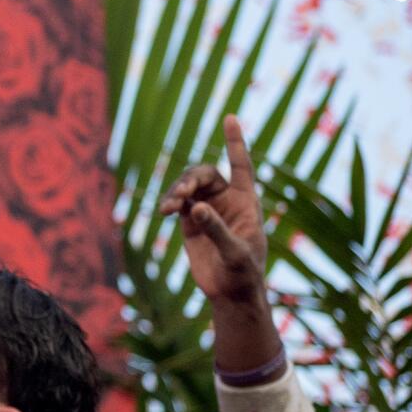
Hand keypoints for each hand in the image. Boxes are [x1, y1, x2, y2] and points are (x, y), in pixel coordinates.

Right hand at [158, 115, 269, 305]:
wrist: (230, 293)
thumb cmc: (243, 273)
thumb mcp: (235, 252)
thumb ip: (216, 228)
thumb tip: (196, 208)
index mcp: (246, 202)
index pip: (241, 165)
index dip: (235, 142)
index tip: (230, 117)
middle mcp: (226, 200)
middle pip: (205, 174)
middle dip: (191, 178)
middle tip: (182, 194)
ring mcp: (207, 209)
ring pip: (188, 186)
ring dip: (177, 190)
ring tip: (169, 207)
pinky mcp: (190, 222)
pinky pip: (177, 202)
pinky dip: (170, 202)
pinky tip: (165, 211)